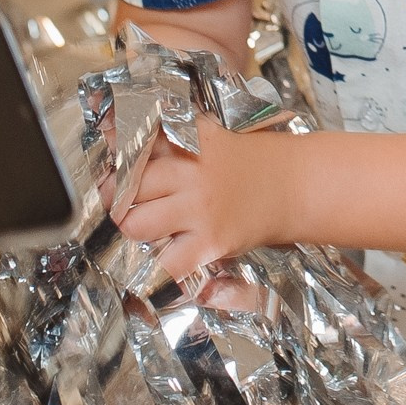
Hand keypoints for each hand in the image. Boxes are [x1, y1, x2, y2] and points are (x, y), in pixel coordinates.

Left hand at [114, 119, 285, 282]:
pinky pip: (167, 263)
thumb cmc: (254, 161)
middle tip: (118, 205)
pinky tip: (160, 261)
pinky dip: (157, 268)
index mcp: (190, 139)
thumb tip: (115, 137)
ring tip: (141, 229)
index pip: (135, 142)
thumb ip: (170, 138)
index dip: (113, 158)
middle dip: (114, 198)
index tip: (107, 169)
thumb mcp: (212, 136)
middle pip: (127, 187)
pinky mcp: (213, 241)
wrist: (298, 185)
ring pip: (136, 225)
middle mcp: (192, 172)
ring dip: (132, 230)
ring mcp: (202, 208)